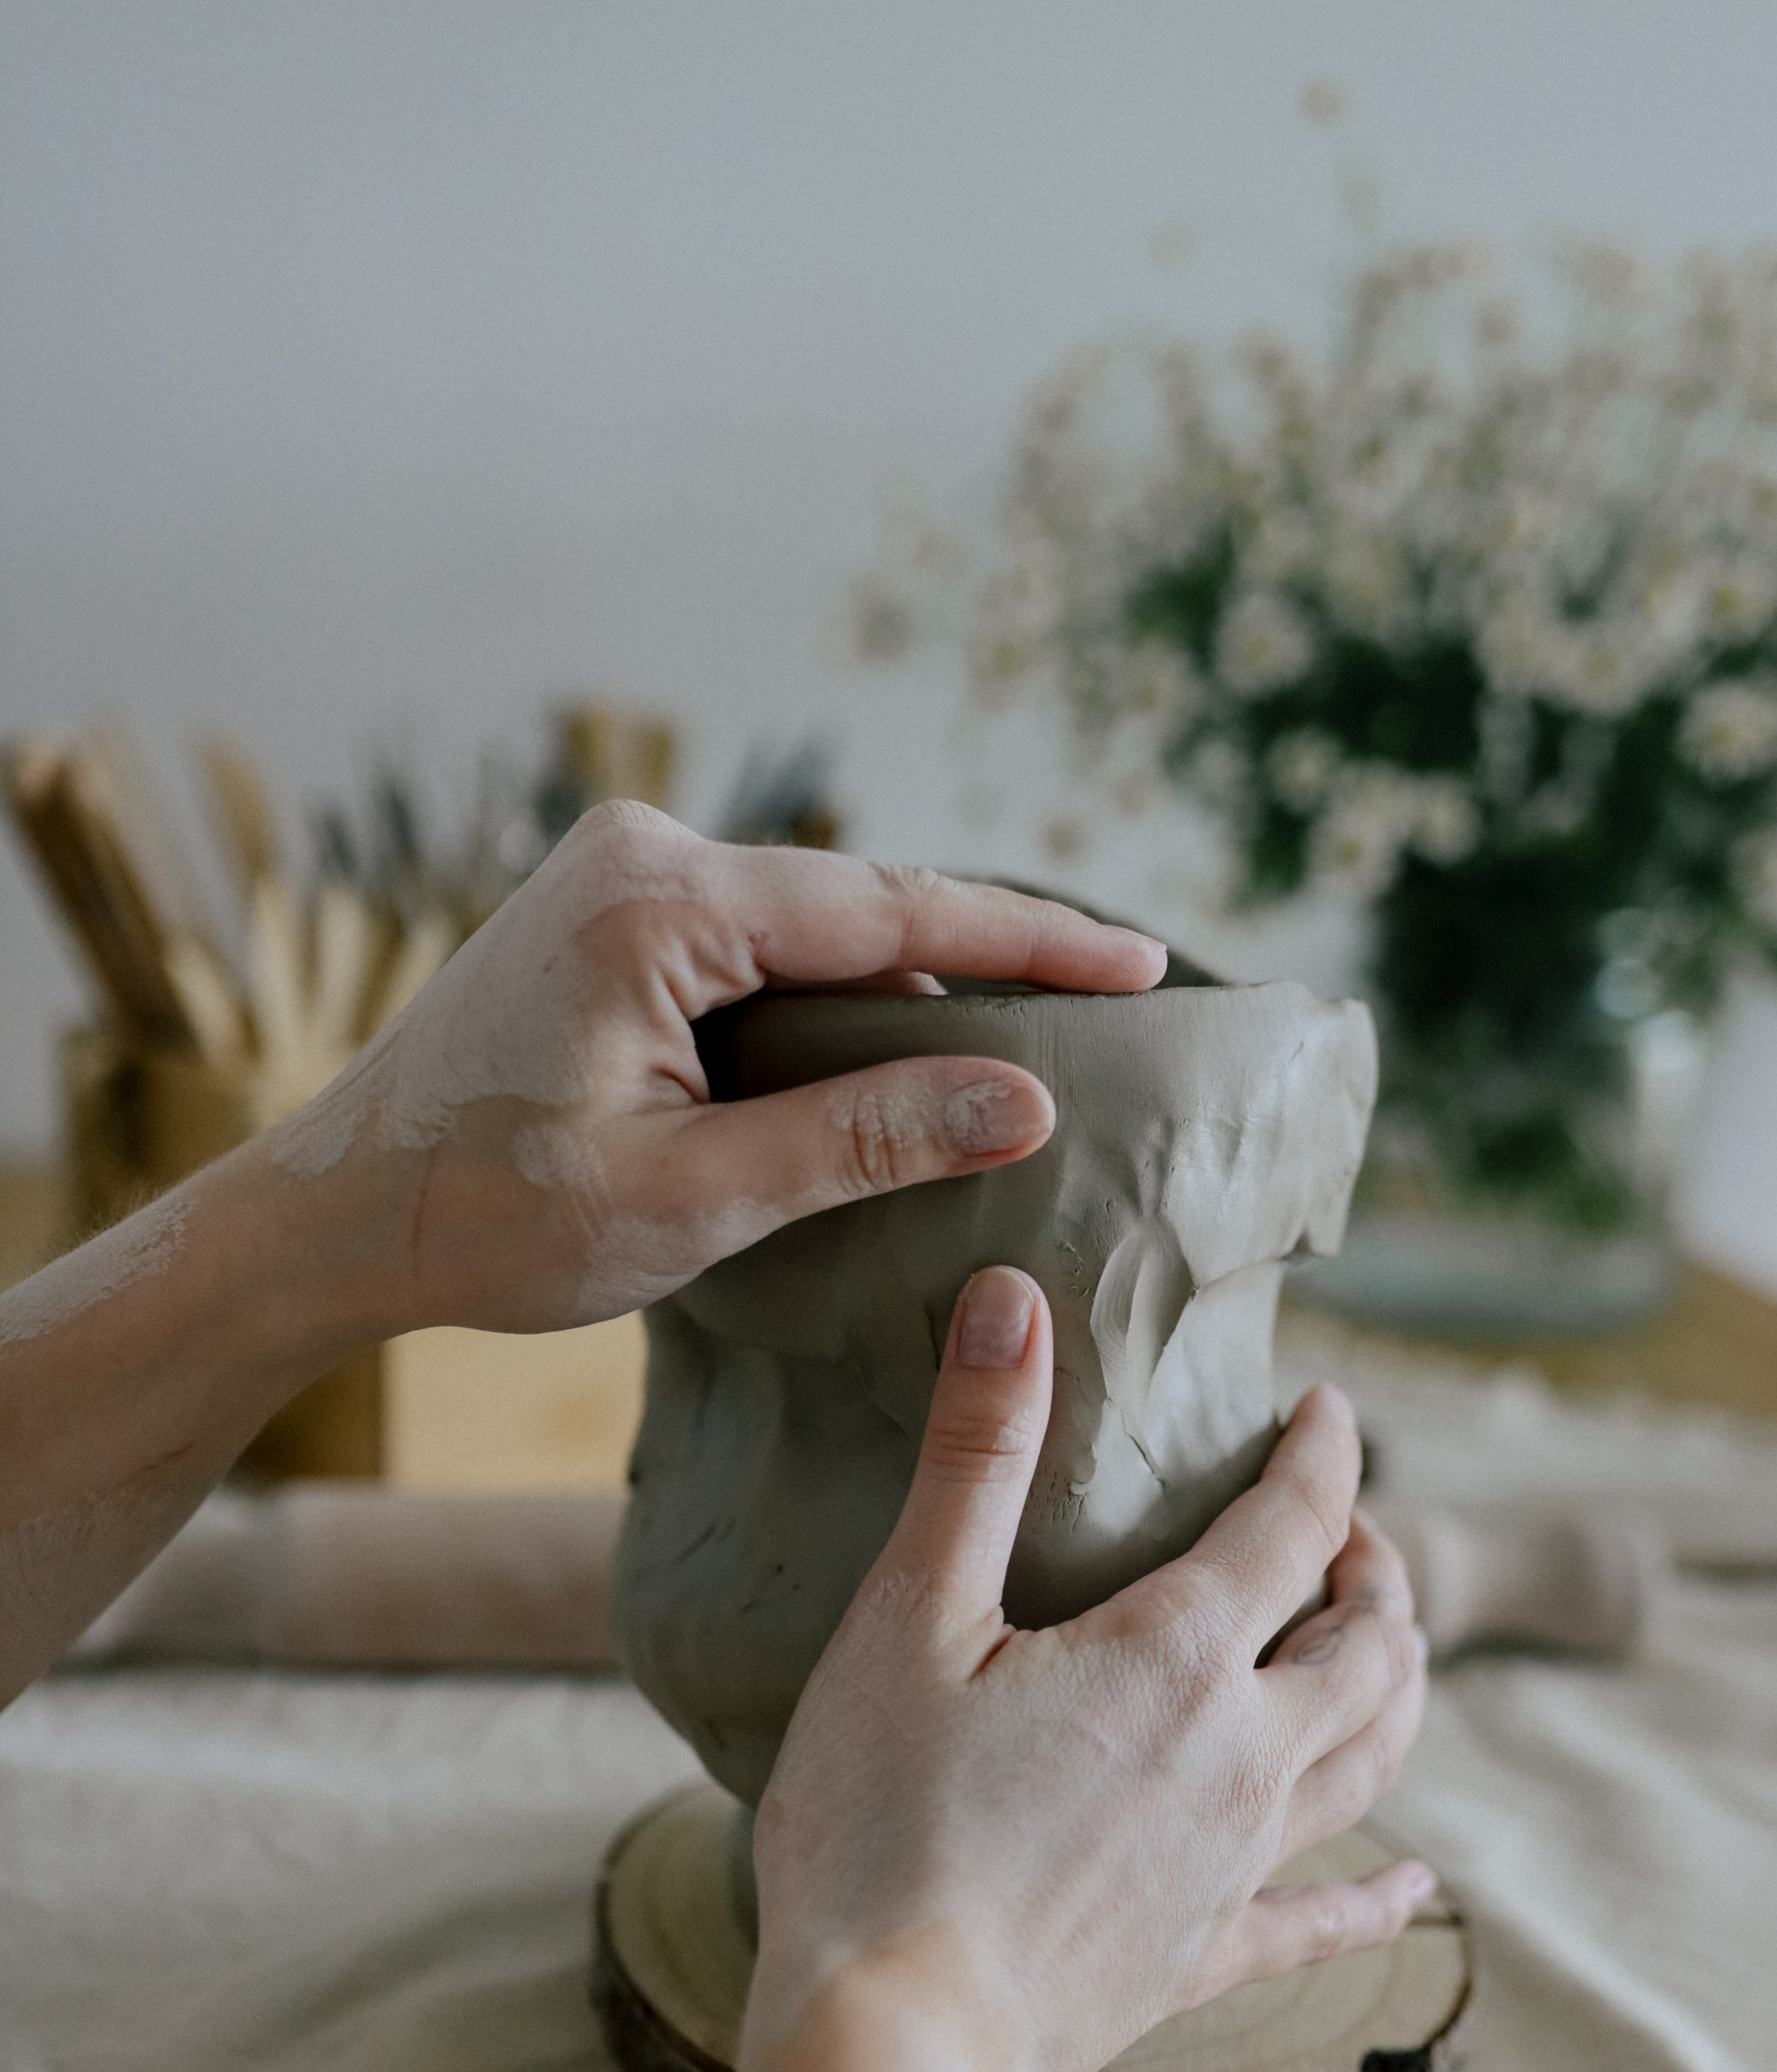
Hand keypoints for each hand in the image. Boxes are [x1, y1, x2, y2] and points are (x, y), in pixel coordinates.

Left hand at [258, 803, 1164, 1336]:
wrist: (335, 1219)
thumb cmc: (489, 1218)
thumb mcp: (696, 1196)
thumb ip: (865, 1139)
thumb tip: (1027, 1101)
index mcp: (660, 904)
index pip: (896, 913)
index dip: (1033, 944)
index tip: (1145, 966)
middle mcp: (643, 853)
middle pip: (866, 905)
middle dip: (990, 958)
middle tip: (1117, 1006)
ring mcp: (620, 876)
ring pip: (818, 925)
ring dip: (912, 987)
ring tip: (1032, 1046)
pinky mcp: (609, 916)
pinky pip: (761, 943)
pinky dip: (837, 998)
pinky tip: (900, 1060)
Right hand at [749, 1265, 1431, 2071]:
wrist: (893, 2040)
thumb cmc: (879, 1825)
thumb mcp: (908, 1617)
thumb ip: (974, 1457)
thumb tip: (1012, 1296)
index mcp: (1178, 1659)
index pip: (1294, 1527)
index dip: (1322, 1455)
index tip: (1324, 1408)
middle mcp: (1243, 1757)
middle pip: (1368, 1646)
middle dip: (1376, 1572)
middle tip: (1349, 1534)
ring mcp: (1236, 1866)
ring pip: (1372, 1759)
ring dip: (1395, 1688)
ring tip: (1385, 1647)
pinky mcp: (1204, 1959)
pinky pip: (1323, 1920)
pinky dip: (1381, 1894)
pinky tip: (1417, 1885)